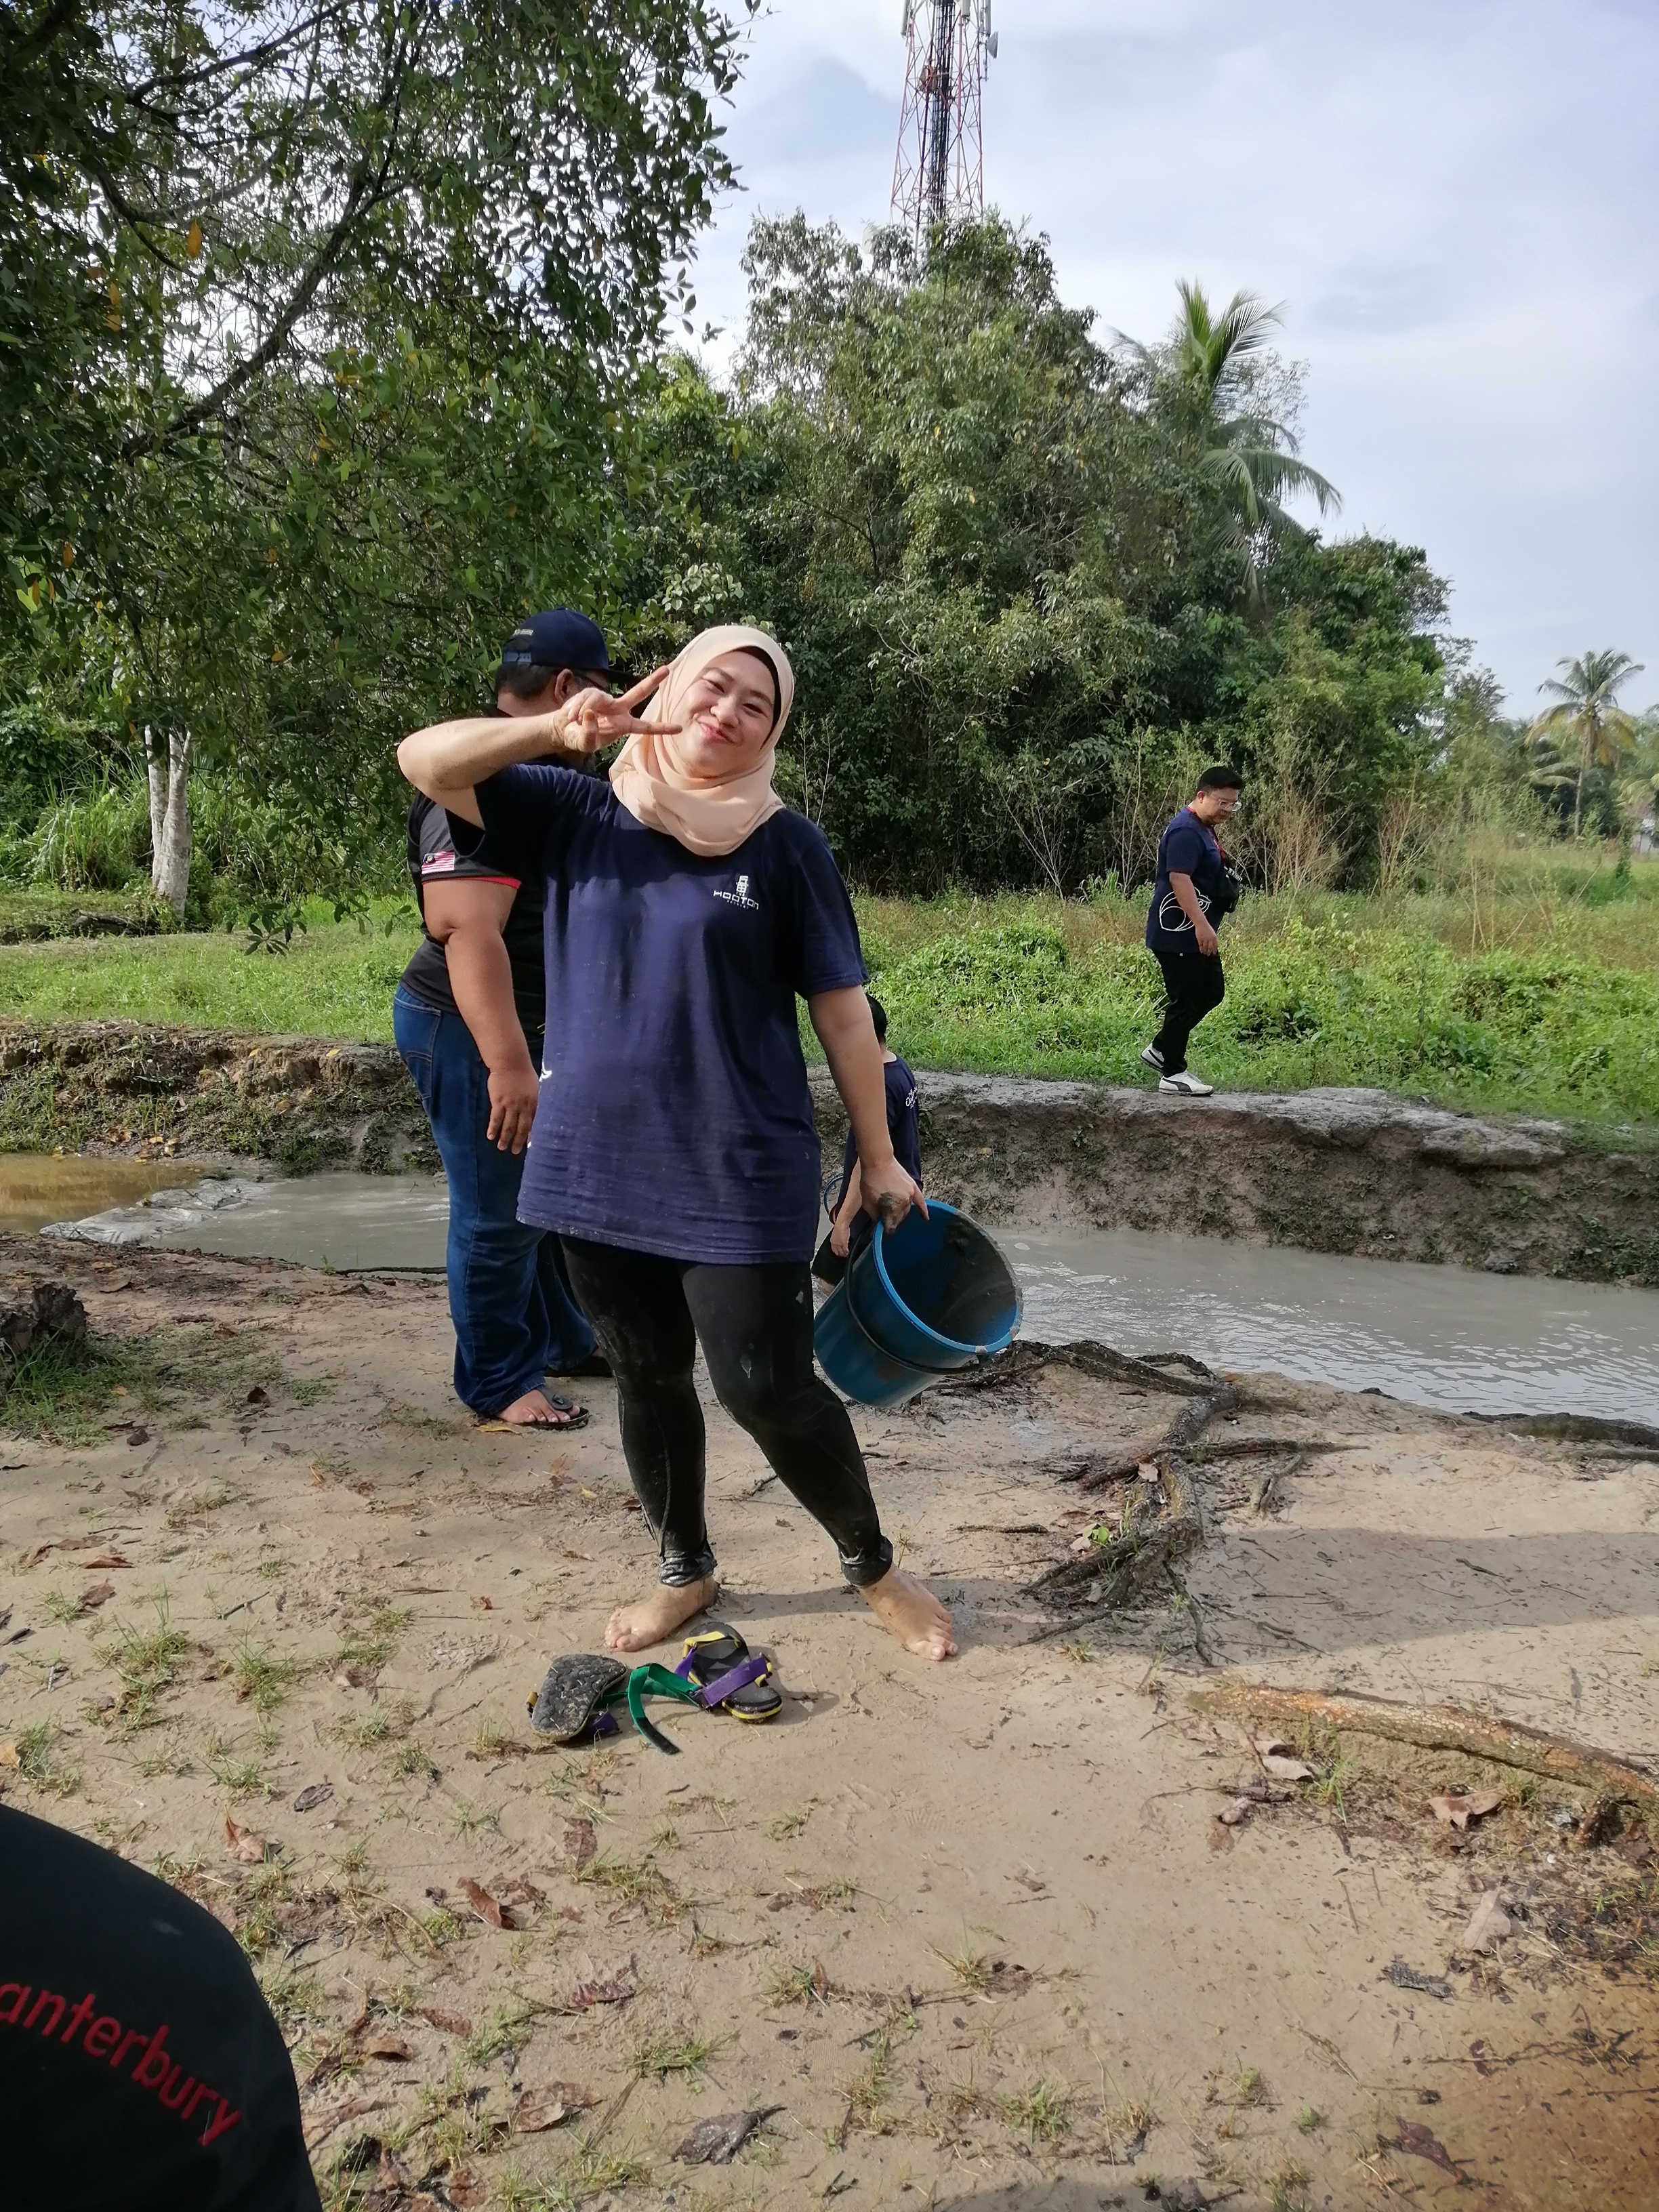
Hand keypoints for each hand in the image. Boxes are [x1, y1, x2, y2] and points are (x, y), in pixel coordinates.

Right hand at [486, 1061, 539, 1153]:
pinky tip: (490, 1136)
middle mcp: (523, 1106)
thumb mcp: (534, 1087)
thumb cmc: (523, 1072)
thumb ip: (534, 1099)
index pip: (533, 1123)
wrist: (510, 1062)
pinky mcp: (498, 1102)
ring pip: (508, 1126)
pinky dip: (493, 1128)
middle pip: (521, 1128)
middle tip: (515, 1152)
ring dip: (504, 1138)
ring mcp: (510, 1105)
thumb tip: (535, 1110)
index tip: (529, 1146)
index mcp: (534, 1103)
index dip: (530, 1135)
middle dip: (518, 1141)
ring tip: (501, 1148)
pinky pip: (495, 1118)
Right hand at [555, 666, 678, 755]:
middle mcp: (618, 710)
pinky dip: (577, 707)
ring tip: (574, 720)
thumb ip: (589, 732)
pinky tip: (572, 716)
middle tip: (668, 669)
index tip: (680, 728)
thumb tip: (591, 713)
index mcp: (623, 725)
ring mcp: (606, 700)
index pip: (646, 727)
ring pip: (597, 699)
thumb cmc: (580, 739)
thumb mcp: (586, 743)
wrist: (565, 729)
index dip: (662, 728)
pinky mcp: (592, 693)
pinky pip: (586, 697)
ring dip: (583, 710)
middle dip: (652, 681)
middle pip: (638, 692)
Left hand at [830, 1216, 850, 1258]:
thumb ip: (838, 1238)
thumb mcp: (837, 1234)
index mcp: (832, 1241)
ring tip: (847, 1255)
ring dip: (844, 1254)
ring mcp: (839, 1244)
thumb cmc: (840, 1226)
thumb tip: (840, 1240)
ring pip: (842, 1252)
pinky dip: (847, 1252)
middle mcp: (835, 1243)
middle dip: (841, 1255)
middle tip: (844, 1256)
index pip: (834, 1250)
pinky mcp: (844, 1243)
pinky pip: (845, 1250)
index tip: (840, 1254)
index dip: (837, 1253)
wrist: (842, 1223)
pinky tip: (849, 1252)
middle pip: (837, 1252)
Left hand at [860, 1155, 925, 1235]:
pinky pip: (920, 1201)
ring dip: (901, 1213)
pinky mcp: (913, 1187)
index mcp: (891, 1209)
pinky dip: (923, 1210)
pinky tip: (925, 1218)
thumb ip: (874, 1215)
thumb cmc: (870, 1180)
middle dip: (893, 1220)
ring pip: (907, 1211)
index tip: (884, 1230)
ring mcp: (910, 1195)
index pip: (891, 1227)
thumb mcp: (867, 1201)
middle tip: (887, 1219)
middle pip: (900, 1219)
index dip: (886, 1229)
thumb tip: (879, 1222)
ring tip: (896, 1213)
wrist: (878, 1161)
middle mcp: (903, 1204)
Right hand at [1194, 917, 1218, 956]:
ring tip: (1205, 954)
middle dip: (1210, 952)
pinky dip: (1201, 949)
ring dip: (1205, 951)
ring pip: (1205, 947)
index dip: (1214, 950)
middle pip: (1210, 947)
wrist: (1201, 923)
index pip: (1215, 945)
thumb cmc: (1207, 928)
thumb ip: (1213, 938)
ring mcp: (1205, 939)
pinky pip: (1201, 945)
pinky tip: (1201, 951)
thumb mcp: (1212, 933)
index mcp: (1214, 937)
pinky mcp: (1200, 939)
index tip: (1214, 953)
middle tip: (1209, 955)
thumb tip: (1213, 945)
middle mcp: (1210, 938)